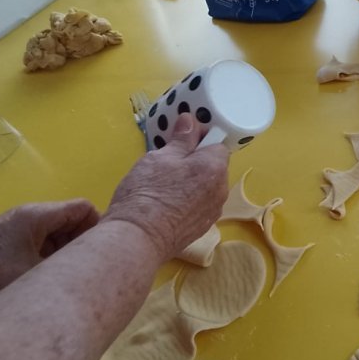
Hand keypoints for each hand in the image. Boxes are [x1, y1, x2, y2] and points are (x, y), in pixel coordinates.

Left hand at [0, 199, 99, 294]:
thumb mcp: (33, 270)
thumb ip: (65, 266)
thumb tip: (90, 269)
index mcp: (41, 214)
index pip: (85, 208)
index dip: (97, 227)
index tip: (96, 252)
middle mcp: (35, 214)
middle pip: (75, 219)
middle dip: (83, 241)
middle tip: (81, 266)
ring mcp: (25, 225)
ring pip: (61, 231)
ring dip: (66, 249)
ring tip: (64, 272)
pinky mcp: (17, 237)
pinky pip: (46, 239)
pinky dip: (52, 253)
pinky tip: (47, 272)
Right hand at [104, 114, 228, 259]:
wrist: (137, 238)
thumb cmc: (148, 192)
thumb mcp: (161, 158)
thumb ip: (182, 139)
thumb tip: (191, 120)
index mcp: (215, 168)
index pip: (217, 144)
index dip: (201, 139)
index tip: (182, 140)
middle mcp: (221, 190)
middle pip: (213, 167)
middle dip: (195, 161)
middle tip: (167, 163)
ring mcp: (212, 212)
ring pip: (206, 187)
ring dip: (192, 182)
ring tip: (164, 184)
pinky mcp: (201, 228)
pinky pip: (199, 205)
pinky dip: (188, 200)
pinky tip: (167, 203)